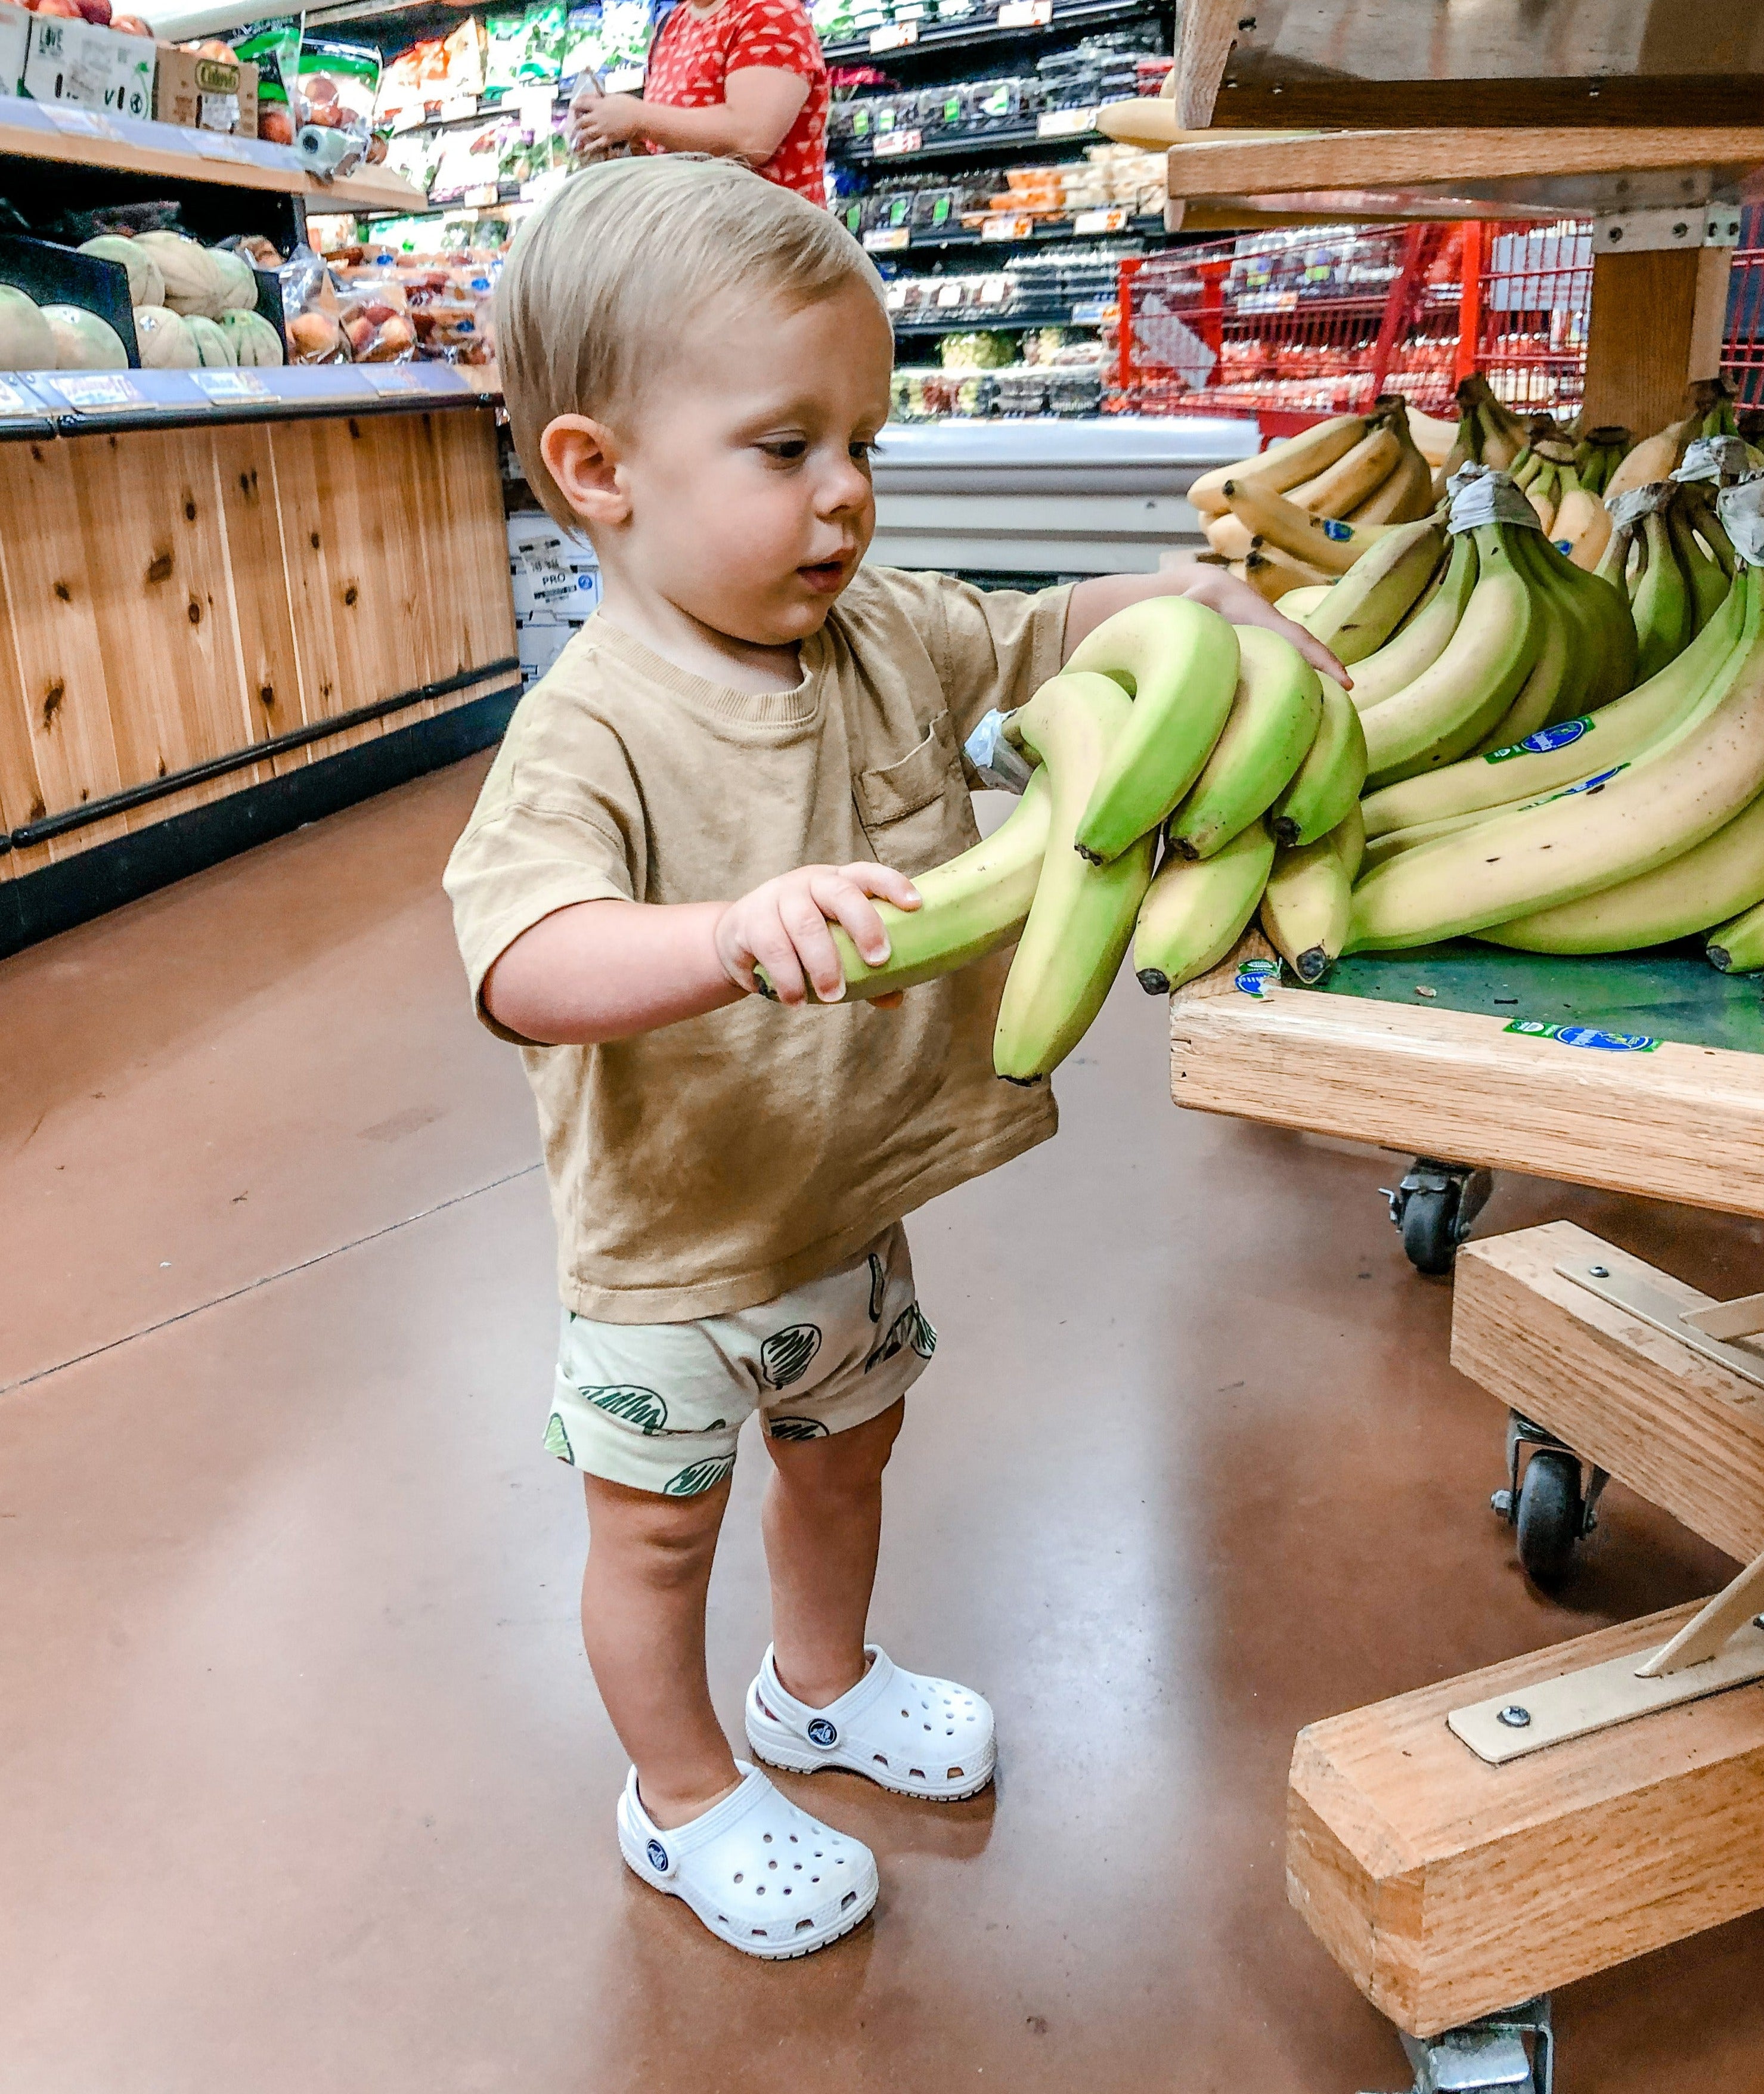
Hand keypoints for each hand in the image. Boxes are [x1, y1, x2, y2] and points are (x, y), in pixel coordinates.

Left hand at [568, 89, 645, 153]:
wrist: (640, 118)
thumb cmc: (629, 105)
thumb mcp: (613, 96)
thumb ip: (602, 99)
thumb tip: (594, 99)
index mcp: (598, 104)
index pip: (580, 103)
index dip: (575, 106)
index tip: (573, 107)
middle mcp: (596, 117)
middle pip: (580, 121)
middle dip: (576, 124)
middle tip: (575, 125)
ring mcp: (601, 129)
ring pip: (585, 134)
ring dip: (580, 135)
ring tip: (579, 136)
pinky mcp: (608, 139)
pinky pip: (595, 145)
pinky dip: (589, 147)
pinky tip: (586, 148)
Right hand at [714, 862, 920, 1005]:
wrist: (737, 940)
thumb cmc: (799, 943)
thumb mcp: (833, 949)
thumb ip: (863, 970)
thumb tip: (894, 998)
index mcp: (836, 882)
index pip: (867, 874)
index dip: (892, 885)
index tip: (915, 906)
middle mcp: (808, 883)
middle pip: (839, 893)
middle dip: (864, 925)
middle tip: (878, 960)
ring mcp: (777, 898)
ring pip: (805, 924)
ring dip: (823, 963)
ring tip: (833, 996)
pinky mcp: (750, 921)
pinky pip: (772, 948)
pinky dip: (788, 978)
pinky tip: (796, 1000)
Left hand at [1176, 564, 1350, 687]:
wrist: (1211, 590)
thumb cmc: (1200, 598)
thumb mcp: (1192, 603)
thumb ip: (1187, 612)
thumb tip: (1183, 623)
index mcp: (1263, 619)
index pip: (1298, 639)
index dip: (1320, 657)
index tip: (1343, 677)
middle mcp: (1275, 630)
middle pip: (1307, 650)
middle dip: (1329, 668)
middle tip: (1350, 693)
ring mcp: (1274, 640)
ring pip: (1299, 659)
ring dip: (1316, 678)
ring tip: (1332, 709)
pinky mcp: (1269, 650)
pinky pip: (1287, 664)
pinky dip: (1299, 679)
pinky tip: (1304, 703)